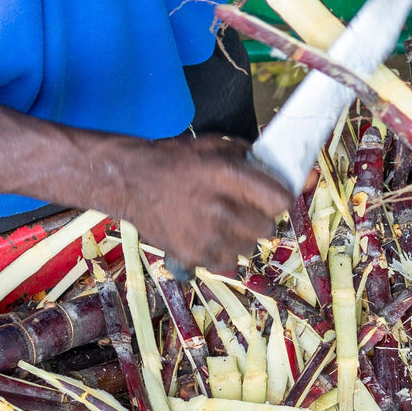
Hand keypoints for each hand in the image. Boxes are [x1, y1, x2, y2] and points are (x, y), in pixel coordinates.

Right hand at [110, 135, 289, 272]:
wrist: (130, 182)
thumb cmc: (174, 160)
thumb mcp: (213, 145)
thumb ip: (248, 156)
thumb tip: (280, 169)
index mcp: (229, 176)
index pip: (281, 200)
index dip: (278, 198)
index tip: (270, 197)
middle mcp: (222, 209)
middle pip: (267, 228)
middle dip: (258, 219)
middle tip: (241, 210)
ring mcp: (208, 236)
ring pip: (249, 248)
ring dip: (241, 238)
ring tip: (222, 224)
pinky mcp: (194, 256)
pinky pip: (228, 265)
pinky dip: (224, 256)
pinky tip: (212, 240)